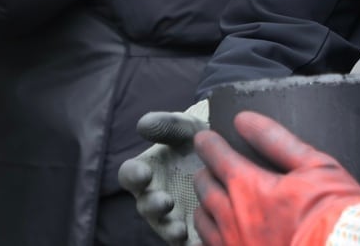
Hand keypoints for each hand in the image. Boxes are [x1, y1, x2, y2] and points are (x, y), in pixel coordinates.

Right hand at [118, 101, 209, 244]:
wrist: (229, 157)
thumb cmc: (199, 140)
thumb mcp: (187, 128)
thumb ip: (167, 125)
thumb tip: (143, 125)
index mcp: (147, 170)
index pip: (130, 174)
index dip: (133, 174)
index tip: (143, 173)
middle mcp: (155, 196)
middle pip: (146, 206)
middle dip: (153, 206)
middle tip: (165, 201)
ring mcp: (173, 217)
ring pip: (165, 228)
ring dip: (169, 229)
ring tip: (180, 228)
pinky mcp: (192, 233)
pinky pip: (187, 243)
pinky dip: (191, 243)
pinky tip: (200, 239)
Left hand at [192, 111, 359, 245]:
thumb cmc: (333, 213)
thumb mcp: (314, 166)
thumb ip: (277, 140)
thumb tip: (245, 121)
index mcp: (248, 188)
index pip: (217, 157)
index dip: (209, 145)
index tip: (205, 139)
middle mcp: (232, 219)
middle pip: (205, 188)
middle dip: (206, 173)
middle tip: (210, 168)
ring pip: (203, 222)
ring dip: (206, 207)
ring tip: (214, 202)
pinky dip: (211, 239)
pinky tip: (221, 236)